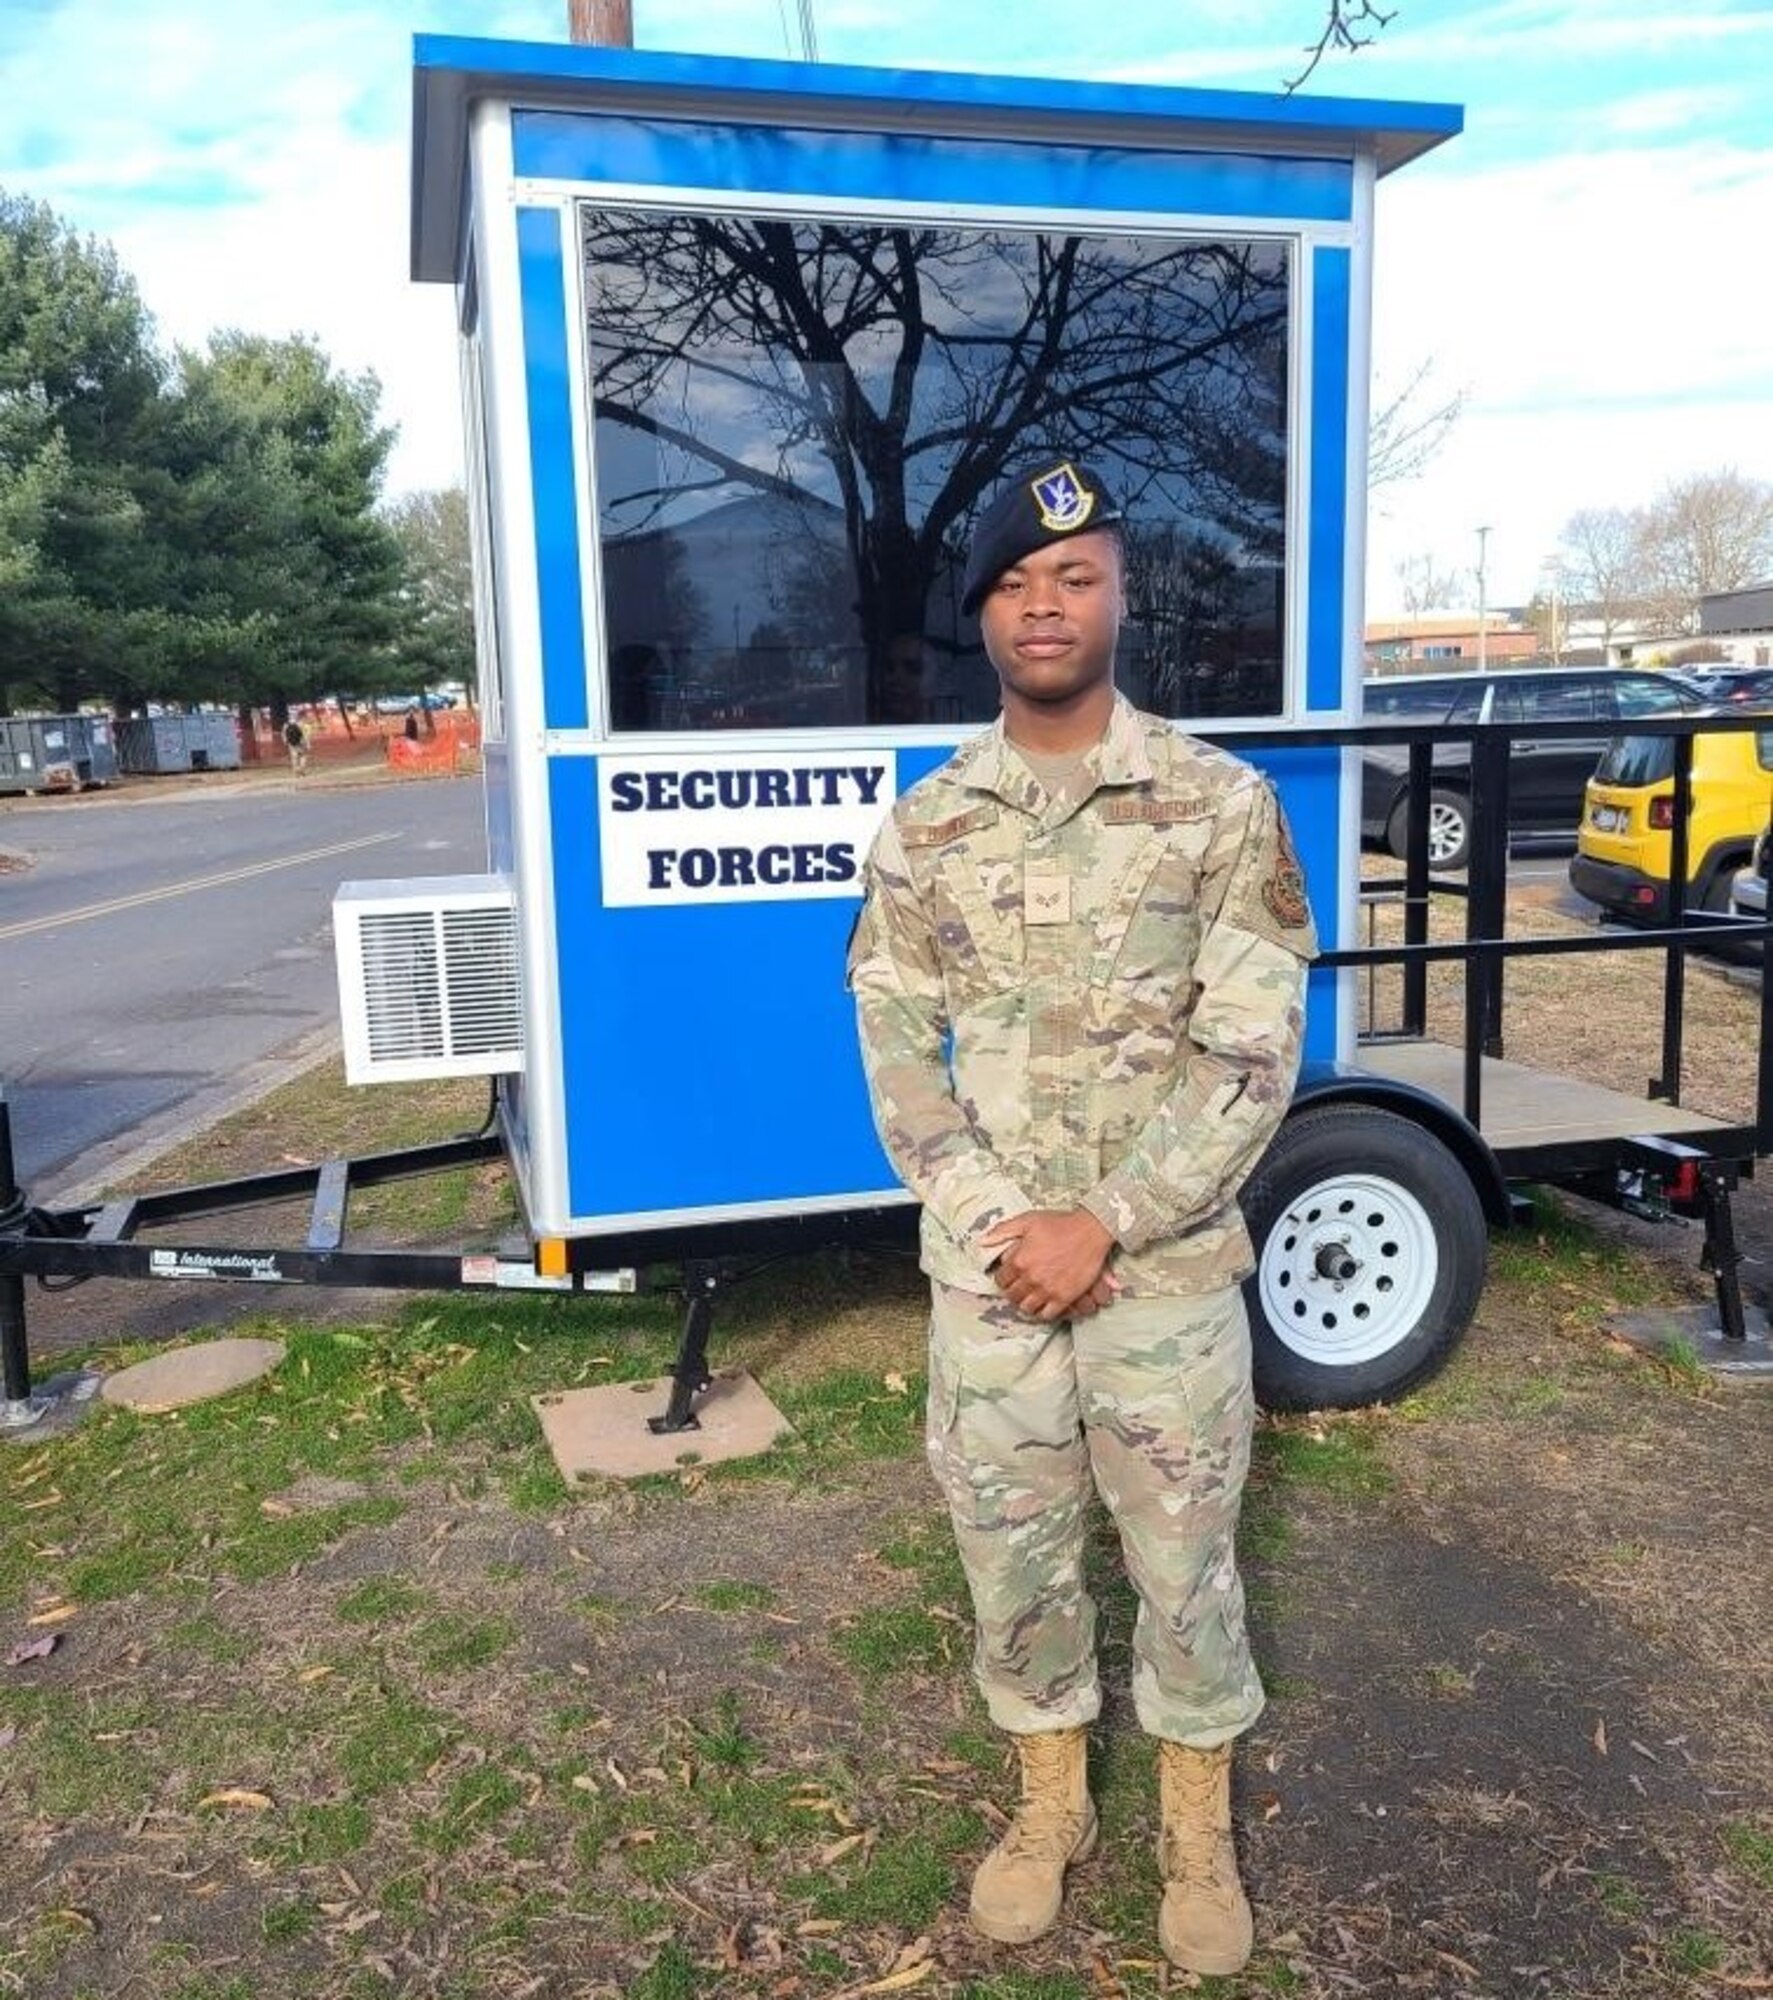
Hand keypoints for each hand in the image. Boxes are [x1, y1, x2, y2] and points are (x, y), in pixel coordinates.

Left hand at [980, 1209, 1119, 1321]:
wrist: (1090, 1231)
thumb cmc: (1060, 1224)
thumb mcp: (1027, 1221)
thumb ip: (1003, 1231)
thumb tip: (982, 1241)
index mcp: (1019, 1260)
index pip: (1001, 1280)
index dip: (1003, 1279)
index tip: (1008, 1278)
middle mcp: (1031, 1278)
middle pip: (1012, 1296)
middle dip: (1013, 1292)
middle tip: (1018, 1288)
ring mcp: (1047, 1289)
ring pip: (1027, 1308)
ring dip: (1026, 1303)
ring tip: (1030, 1297)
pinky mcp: (1064, 1297)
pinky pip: (1047, 1314)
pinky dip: (1043, 1312)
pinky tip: (1045, 1304)